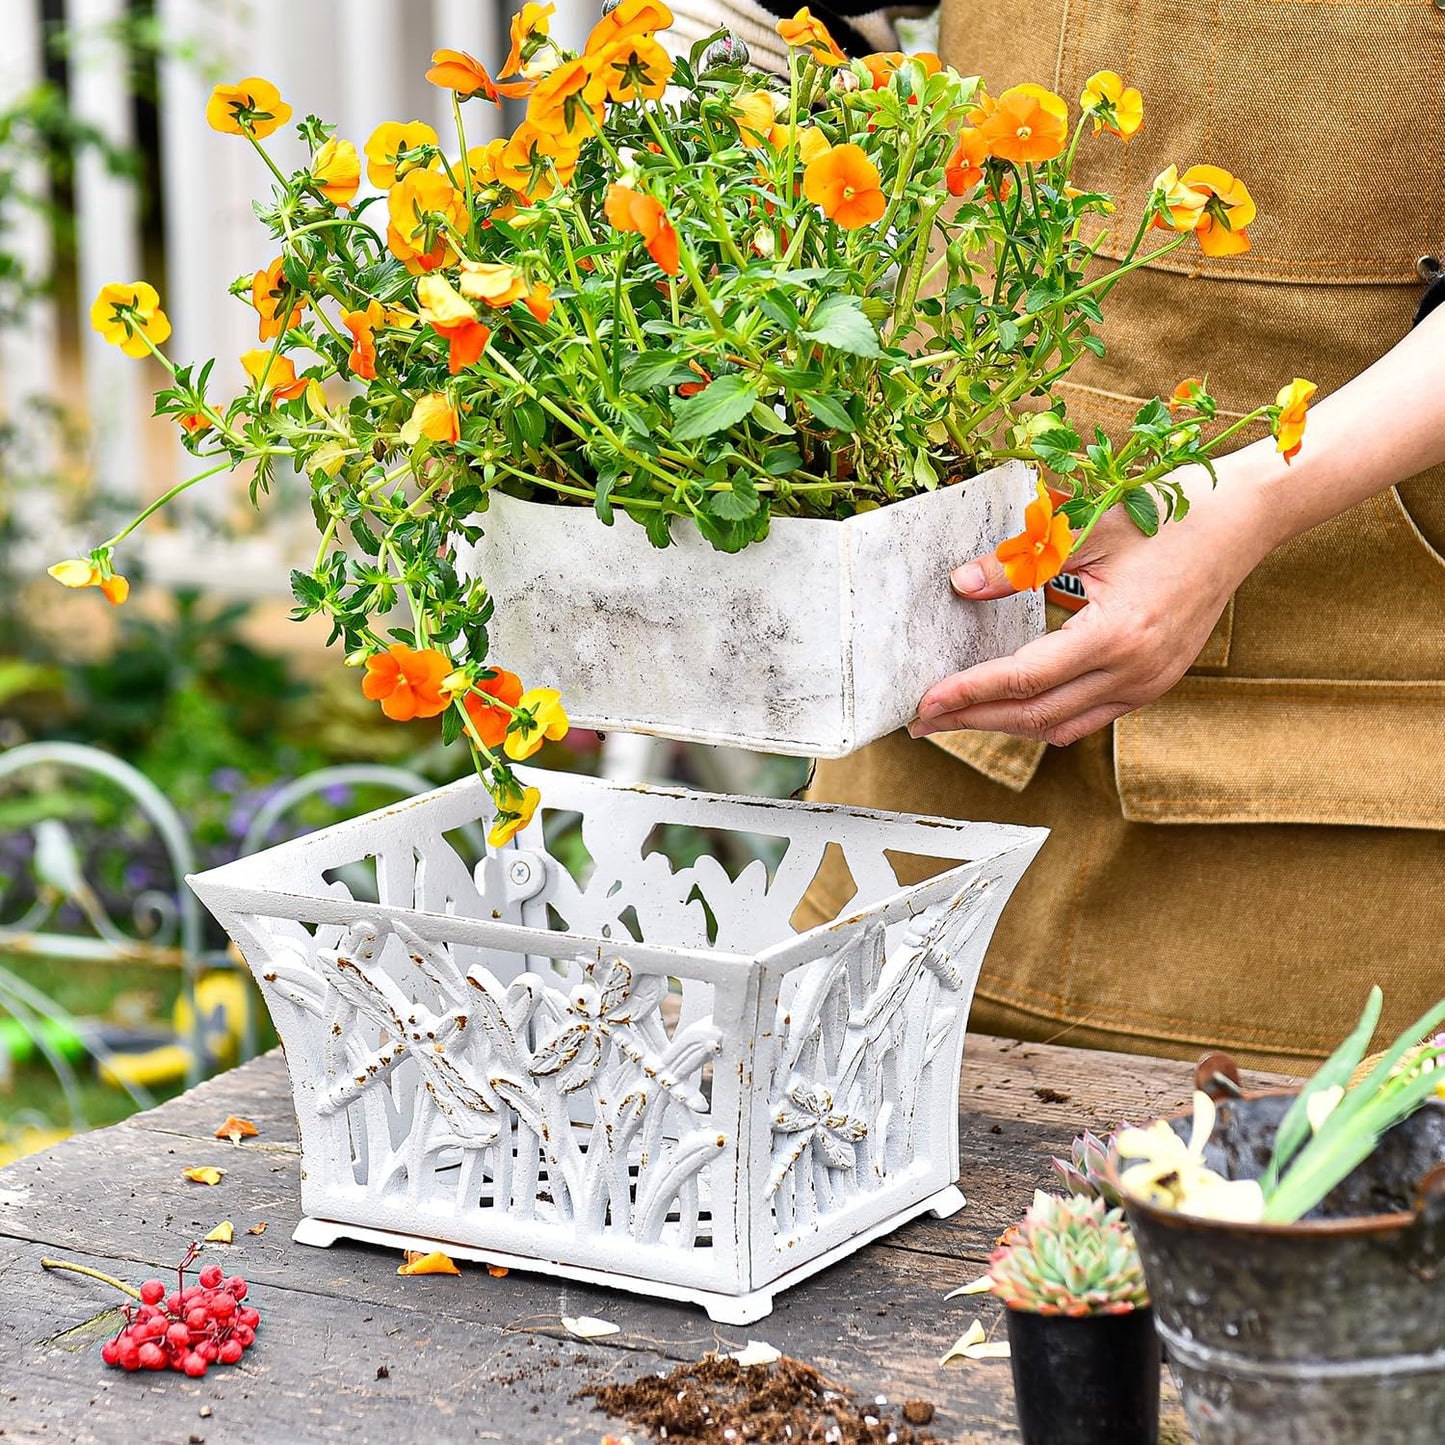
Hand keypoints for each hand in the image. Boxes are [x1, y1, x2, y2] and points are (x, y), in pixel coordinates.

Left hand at [909, 471, 1273, 746]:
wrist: (1244, 519)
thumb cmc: (1168, 513)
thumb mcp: (1086, 529)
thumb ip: (1020, 563)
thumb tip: (961, 585)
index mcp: (1117, 635)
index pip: (1023, 679)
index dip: (968, 693)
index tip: (924, 703)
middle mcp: (1135, 672)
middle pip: (1036, 715)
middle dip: (974, 719)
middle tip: (923, 720)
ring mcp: (1149, 683)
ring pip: (1061, 724)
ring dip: (1006, 724)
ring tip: (958, 716)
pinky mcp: (1155, 682)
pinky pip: (1089, 716)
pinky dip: (1045, 716)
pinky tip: (1013, 705)